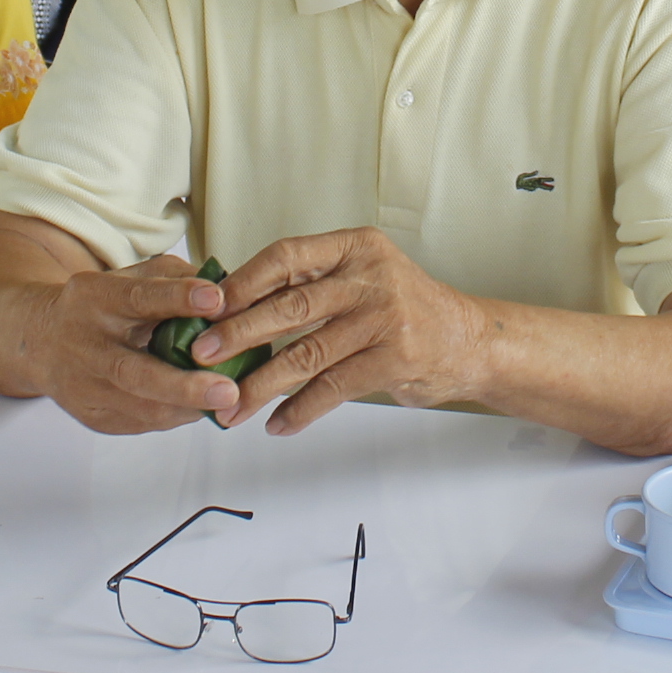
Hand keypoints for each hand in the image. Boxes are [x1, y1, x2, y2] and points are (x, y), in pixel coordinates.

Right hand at [28, 252, 243, 433]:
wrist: (43, 341)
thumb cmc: (103, 305)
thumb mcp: (129, 278)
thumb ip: (174, 278)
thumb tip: (227, 288)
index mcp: (95, 299)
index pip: (138, 298)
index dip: (177, 298)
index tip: (216, 299)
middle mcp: (85, 344)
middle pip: (133, 371)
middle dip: (183, 384)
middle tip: (227, 389)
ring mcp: (85, 386)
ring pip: (139, 406)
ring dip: (187, 408)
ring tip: (228, 405)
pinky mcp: (92, 416)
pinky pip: (141, 422)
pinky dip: (176, 416)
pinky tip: (202, 409)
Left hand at [196, 228, 491, 435]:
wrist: (468, 340)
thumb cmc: (402, 310)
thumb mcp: (362, 278)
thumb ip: (311, 285)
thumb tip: (233, 310)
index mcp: (354, 248)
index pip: (286, 256)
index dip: (243, 281)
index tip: (207, 307)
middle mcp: (370, 277)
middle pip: (290, 306)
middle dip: (239, 334)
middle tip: (202, 356)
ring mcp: (384, 319)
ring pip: (307, 354)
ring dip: (261, 385)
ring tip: (230, 408)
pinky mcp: (394, 360)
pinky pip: (333, 388)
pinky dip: (300, 411)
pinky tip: (278, 424)